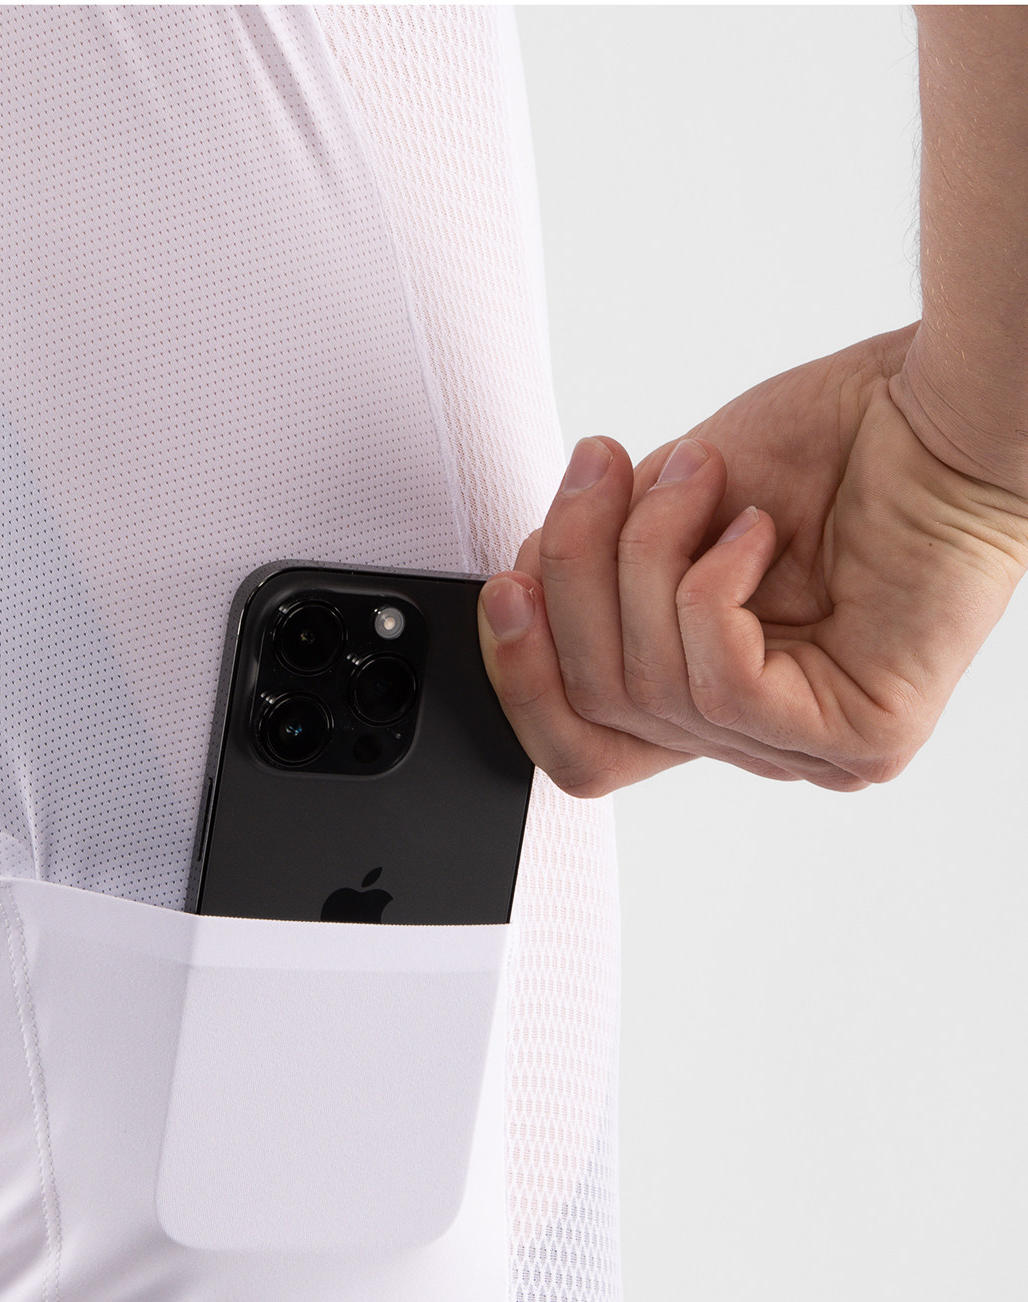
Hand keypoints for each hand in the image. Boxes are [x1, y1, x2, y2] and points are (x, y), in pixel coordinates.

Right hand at [477, 323, 1027, 795]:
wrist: (940, 407)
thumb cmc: (830, 447)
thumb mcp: (664, 518)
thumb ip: (595, 579)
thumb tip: (521, 598)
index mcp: (707, 693)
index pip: (583, 748)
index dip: (522, 674)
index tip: (507, 585)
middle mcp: (756, 735)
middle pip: (598, 714)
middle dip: (578, 578)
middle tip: (603, 476)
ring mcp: (809, 749)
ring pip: (652, 693)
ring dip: (651, 557)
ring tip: (702, 480)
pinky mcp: (860, 740)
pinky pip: (720, 687)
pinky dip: (715, 588)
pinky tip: (758, 533)